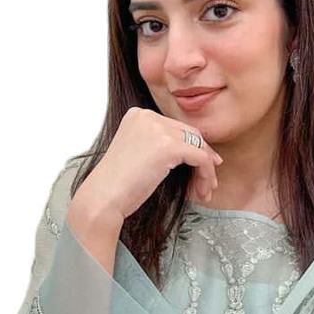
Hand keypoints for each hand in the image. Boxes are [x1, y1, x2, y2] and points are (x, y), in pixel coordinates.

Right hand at [73, 107, 222, 222]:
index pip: (175, 128)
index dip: (193, 148)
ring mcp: (158, 129)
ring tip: (205, 191)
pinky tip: (202, 191)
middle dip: (204, 158)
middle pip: (190, 134)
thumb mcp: (139, 156)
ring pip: (198, 147)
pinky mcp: (169, 146)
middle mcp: (148, 116)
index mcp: (138, 115)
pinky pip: (200, 158)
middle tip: (209, 181)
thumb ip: (159, 147)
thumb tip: (191, 152)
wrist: (103, 197)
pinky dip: (206, 174)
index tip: (203, 166)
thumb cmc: (117, 186)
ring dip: (206, 171)